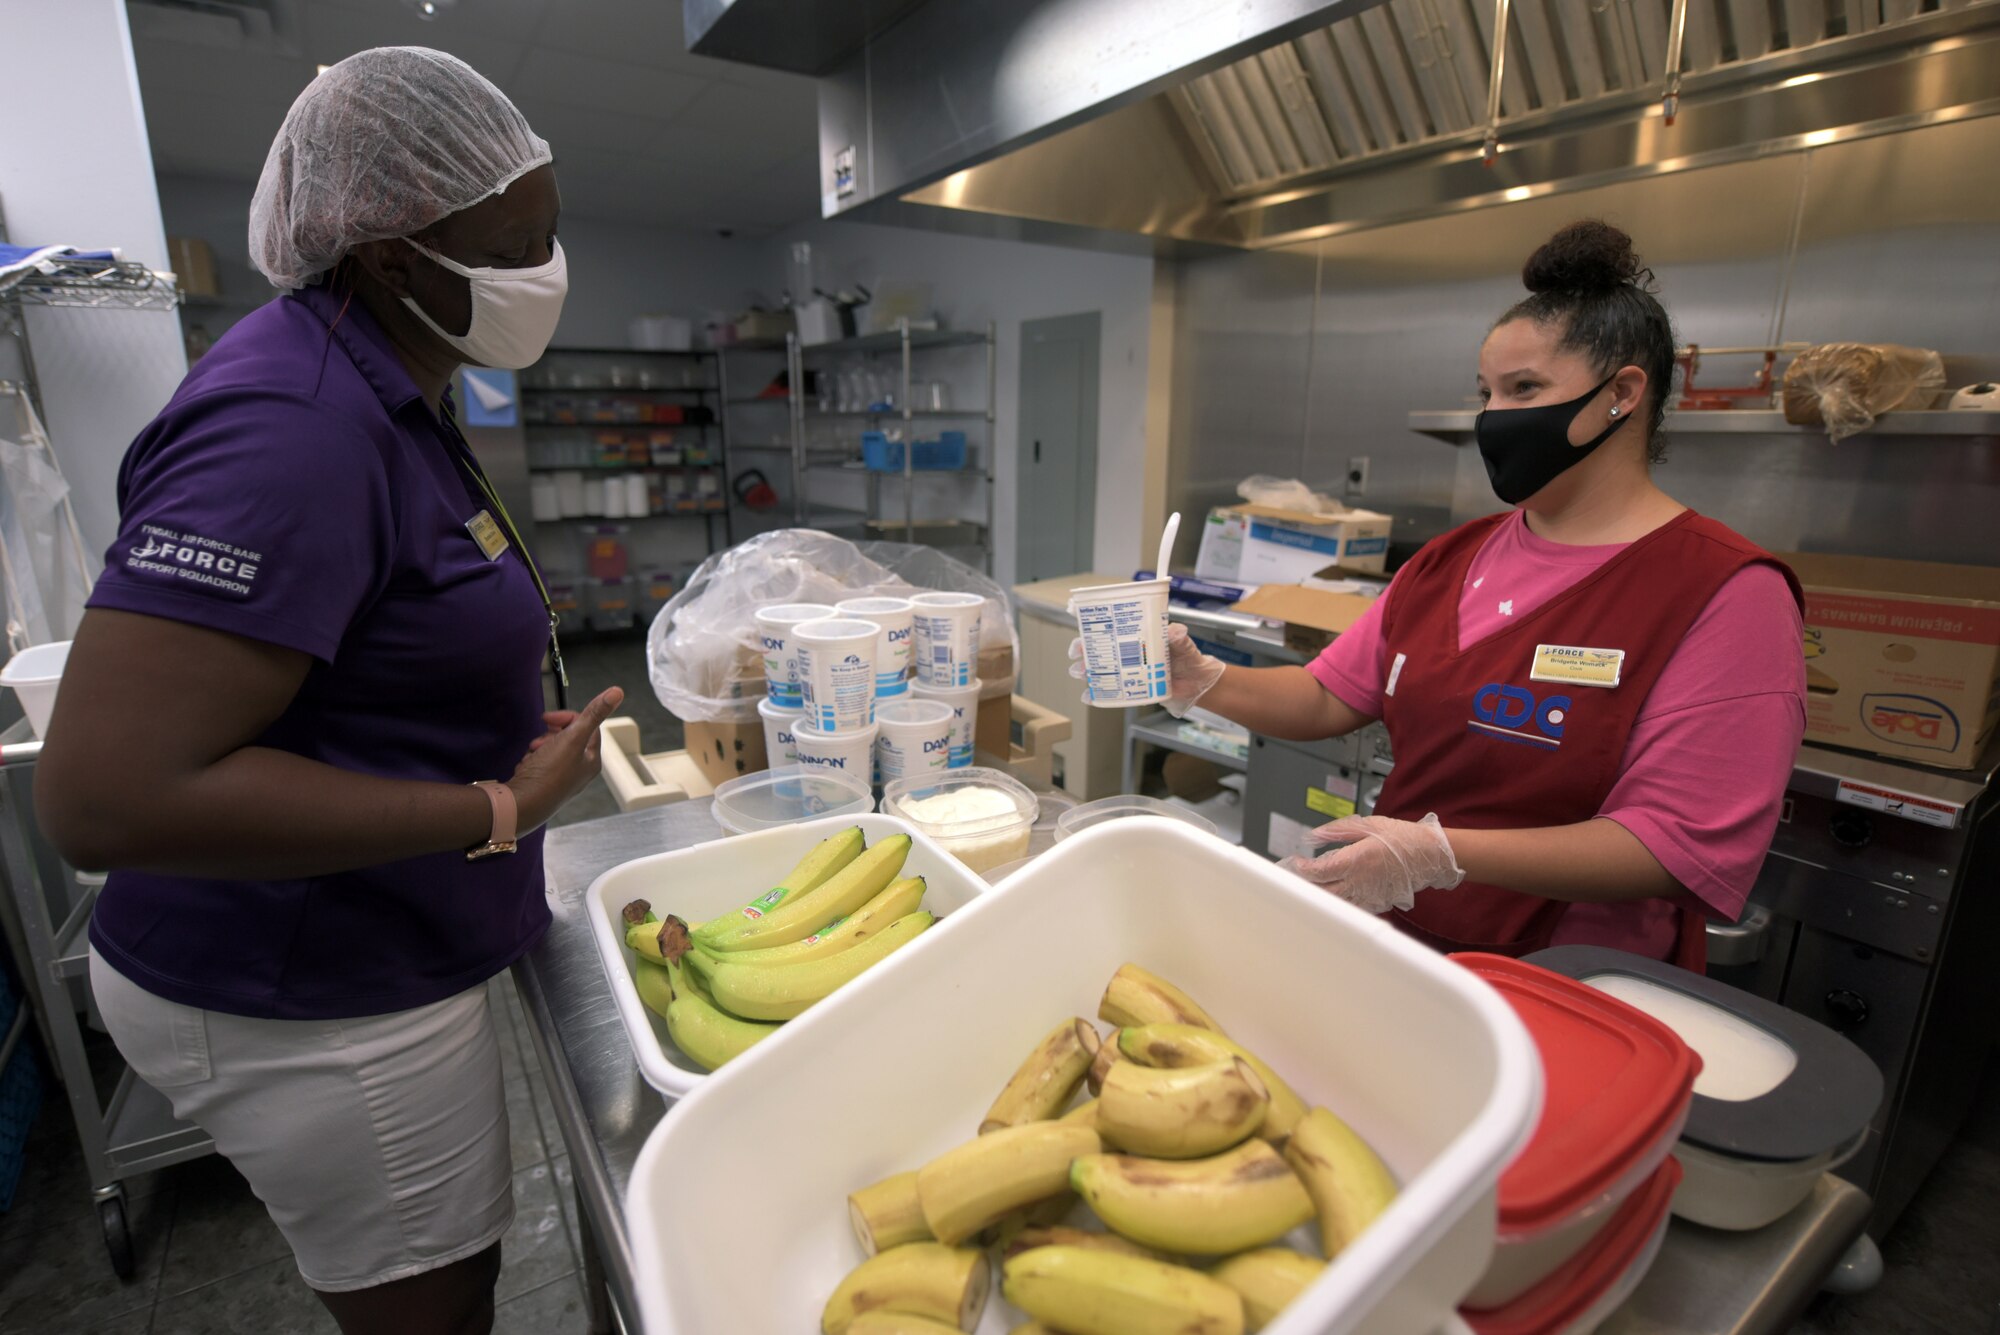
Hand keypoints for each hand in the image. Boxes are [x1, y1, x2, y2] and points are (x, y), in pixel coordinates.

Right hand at [505, 687, 623, 832]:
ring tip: (533, 754)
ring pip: (551, 749)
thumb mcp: (573, 738)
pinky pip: (539, 763)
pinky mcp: (545, 785)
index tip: (548, 718)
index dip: (569, 718)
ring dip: (539, 747)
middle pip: (568, 738)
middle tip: (540, 739)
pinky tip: (527, 766)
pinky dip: (532, 760)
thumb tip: (617, 692)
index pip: (588, 728)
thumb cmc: (549, 773)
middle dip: (551, 734)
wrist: (522, 805)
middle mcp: (580, 771)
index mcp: (591, 761)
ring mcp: (562, 779)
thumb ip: (594, 714)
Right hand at [1067, 624, 1225, 718]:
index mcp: (1137, 638)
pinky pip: (1112, 692)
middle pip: (1100, 652)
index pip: (1110, 633)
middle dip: (1084, 655)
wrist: (1197, 681)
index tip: (1082, 638)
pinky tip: (1088, 697)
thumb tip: (1176, 631)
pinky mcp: (1133, 689)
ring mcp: (1129, 673)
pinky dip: (1098, 695)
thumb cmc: (1188, 657)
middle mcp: (1129, 654)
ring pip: (1102, 672)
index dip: (1092, 634)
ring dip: (1087, 673)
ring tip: (1080, 674)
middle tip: (1077, 659)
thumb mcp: (1183, 643)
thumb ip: (1178, 637)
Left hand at [1279, 812, 1464, 914]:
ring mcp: (1369, 895)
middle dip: (1305, 886)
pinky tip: (1335, 895)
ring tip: (1310, 888)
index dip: (1302, 869)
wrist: (1431, 855)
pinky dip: (1340, 904)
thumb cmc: (1404, 838)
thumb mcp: (1368, 825)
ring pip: (1336, 904)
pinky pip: (1352, 908)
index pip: (1319, 871)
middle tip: (1295, 879)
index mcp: (1357, 860)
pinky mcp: (1377, 903)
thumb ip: (1338, 830)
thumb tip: (1314, 835)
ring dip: (1320, 897)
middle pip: (1322, 892)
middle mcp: (1361, 881)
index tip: (1296, 862)